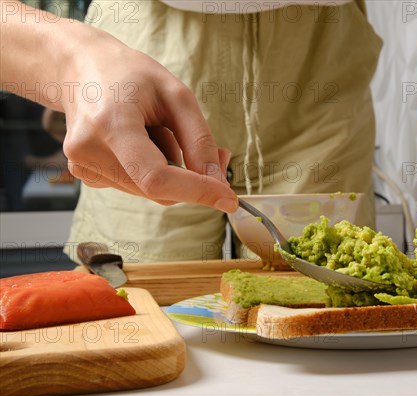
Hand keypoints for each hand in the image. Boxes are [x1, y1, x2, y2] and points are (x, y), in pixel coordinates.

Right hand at [56, 27, 237, 210]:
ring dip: (172, 170)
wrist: (82, 69)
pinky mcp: (86, 175)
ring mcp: (83, 167)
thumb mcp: (176, 95)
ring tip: (160, 131)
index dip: (196, 191)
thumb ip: (199, 140)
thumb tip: (216, 182)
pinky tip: (145, 141)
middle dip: (193, 179)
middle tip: (215, 153)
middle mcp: (88, 152)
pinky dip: (155, 171)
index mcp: (110, 124)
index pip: (156, 177)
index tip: (228, 198)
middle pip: (158, 189)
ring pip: (151, 192)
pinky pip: (138, 186)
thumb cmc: (130, 75)